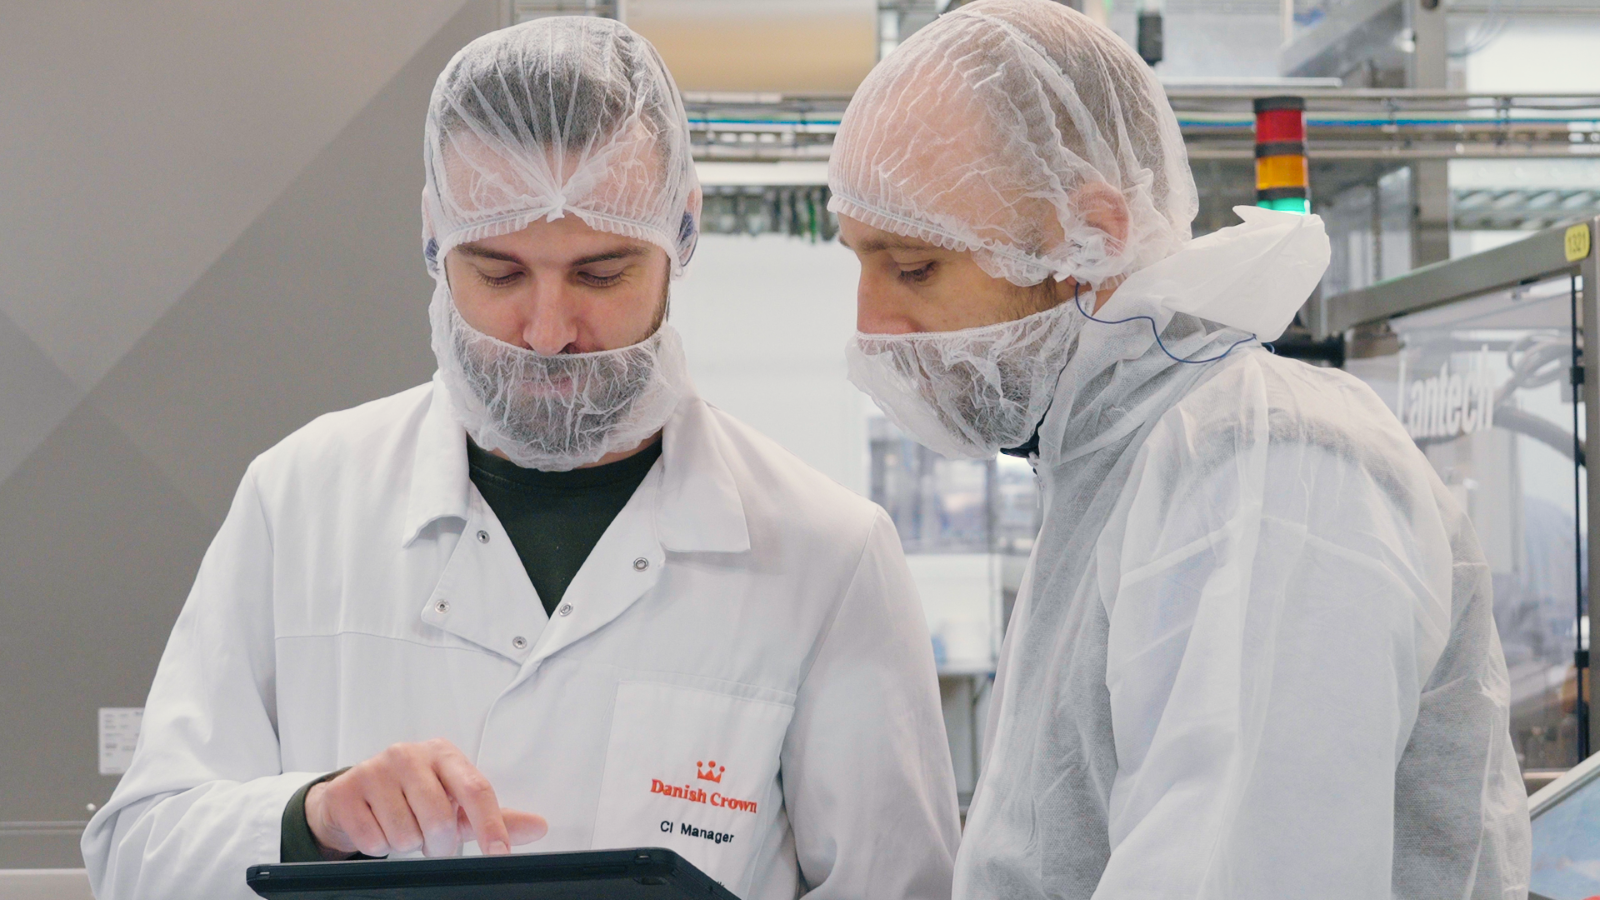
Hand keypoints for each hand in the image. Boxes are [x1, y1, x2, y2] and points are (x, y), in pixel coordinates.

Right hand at [304, 738, 548, 858]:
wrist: (354, 792)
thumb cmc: (413, 794)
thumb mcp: (456, 801)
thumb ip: (497, 816)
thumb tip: (539, 827)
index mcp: (443, 754)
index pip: (476, 789)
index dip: (490, 825)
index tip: (498, 853)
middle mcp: (409, 755)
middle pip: (439, 819)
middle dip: (438, 844)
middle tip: (430, 838)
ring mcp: (374, 770)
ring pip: (404, 835)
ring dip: (407, 844)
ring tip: (402, 826)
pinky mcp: (346, 791)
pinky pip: (373, 840)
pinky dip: (378, 846)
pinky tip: (378, 827)